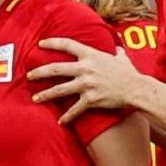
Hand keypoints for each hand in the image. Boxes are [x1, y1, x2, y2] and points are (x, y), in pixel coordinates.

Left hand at [27, 39, 143, 123]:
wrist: (137, 90)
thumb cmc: (130, 74)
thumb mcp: (122, 59)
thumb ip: (116, 52)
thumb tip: (117, 48)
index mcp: (91, 55)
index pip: (68, 45)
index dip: (53, 43)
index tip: (41, 44)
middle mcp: (86, 68)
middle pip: (56, 69)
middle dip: (40, 72)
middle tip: (29, 75)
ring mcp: (87, 84)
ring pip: (60, 89)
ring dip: (46, 94)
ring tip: (35, 98)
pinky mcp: (91, 99)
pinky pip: (75, 109)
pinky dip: (67, 117)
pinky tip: (60, 122)